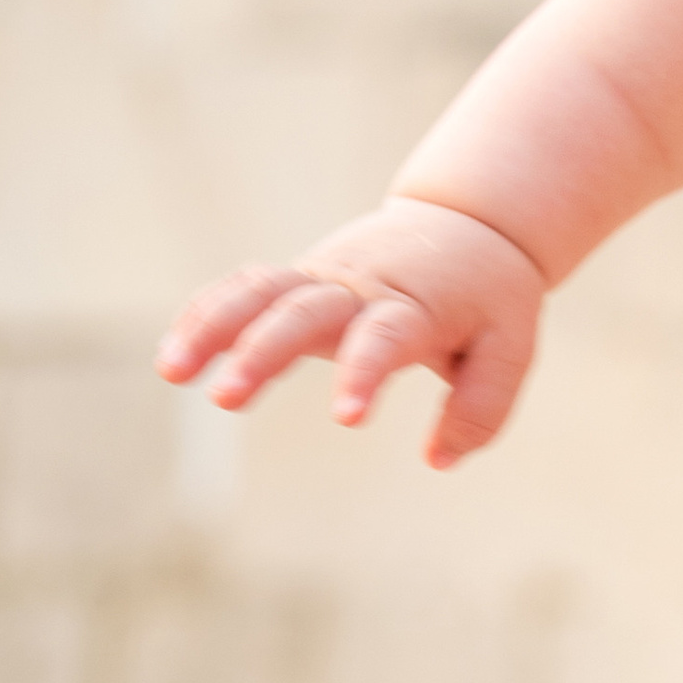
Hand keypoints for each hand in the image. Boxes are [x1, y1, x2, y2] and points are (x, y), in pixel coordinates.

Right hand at [157, 196, 547, 466]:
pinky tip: (175, 357)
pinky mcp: (299, 277)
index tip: (346, 418)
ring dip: (212, 327)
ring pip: (259, 291)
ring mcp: (323, 277)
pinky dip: (209, 314)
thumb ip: (481, 408)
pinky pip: (245, 290)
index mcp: (416, 305)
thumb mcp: (511, 348)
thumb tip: (438, 459)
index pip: (384, 337)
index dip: (363, 373)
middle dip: (261, 352)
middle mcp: (361, 286)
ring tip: (171, 372)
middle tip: (225, 399)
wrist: (470, 223)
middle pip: (302, 311)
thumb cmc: (492, 296)